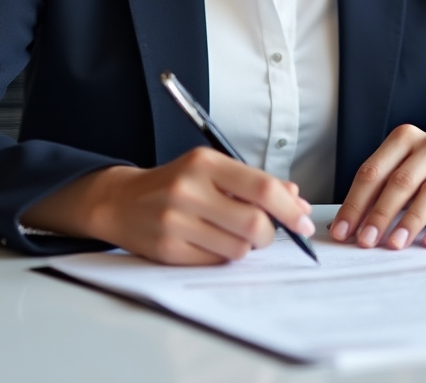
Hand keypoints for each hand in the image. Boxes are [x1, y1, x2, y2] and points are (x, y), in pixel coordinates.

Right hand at [21, 148, 314, 264]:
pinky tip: (211, 242)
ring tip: (231, 234)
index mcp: (205, 163)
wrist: (121, 201)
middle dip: (270, 234)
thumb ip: (253, 182)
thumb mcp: (212, 169)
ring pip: (239, 248)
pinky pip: (216, 262)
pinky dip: (223, 256)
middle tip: (266, 233)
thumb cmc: (175, 182)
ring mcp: (177, 221)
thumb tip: (296, 199)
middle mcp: (190, 189)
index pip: (261, 187)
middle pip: (255, 224)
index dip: (289, 208)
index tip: (304, 220)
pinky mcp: (168, 250)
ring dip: (246, 247)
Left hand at [328, 125, 425, 250]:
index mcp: (404, 138)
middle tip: (366, 241)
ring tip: (395, 244)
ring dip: (409, 221)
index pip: (373, 171)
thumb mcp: (403, 173)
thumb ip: (379, 192)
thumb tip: (348, 227)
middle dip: (380, 214)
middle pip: (400, 181)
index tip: (342, 231)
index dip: (355, 203)